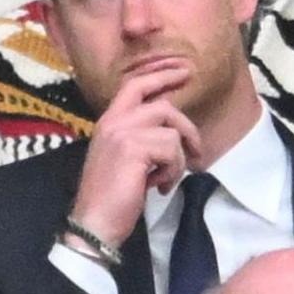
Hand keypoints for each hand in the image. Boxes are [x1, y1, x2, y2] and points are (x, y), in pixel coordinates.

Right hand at [69, 64, 201, 245]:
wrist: (95, 222)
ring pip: (171, 132)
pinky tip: (159, 187)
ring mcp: (122, 133)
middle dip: (186, 128)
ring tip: (166, 179)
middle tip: (198, 150)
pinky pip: (172, 150)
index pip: (135, 85)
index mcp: (109, 121)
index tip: (184, 72)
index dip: (162, 75)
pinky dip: (173, 171)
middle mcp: (113, 121)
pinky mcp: (133, 148)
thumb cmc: (113, 197)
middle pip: (163, 106)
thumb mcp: (125, 160)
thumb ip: (142, 139)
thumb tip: (174, 133)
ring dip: (177, 160)